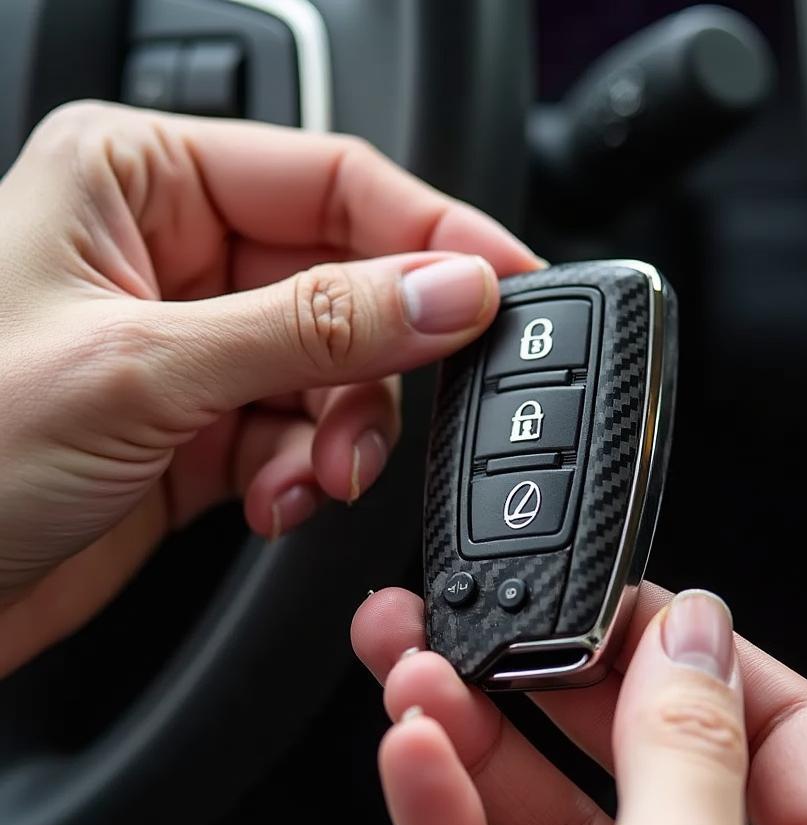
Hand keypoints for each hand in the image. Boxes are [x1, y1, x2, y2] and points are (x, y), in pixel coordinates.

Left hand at [0, 101, 538, 671]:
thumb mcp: (146, 369)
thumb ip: (316, 327)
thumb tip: (447, 293)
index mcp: (140, 182)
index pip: (333, 181)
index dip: (431, 235)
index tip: (506, 286)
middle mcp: (173, 257)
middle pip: (347, 287)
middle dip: (374, 368)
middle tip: (374, 424)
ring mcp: (195, 350)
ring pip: (336, 374)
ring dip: (340, 435)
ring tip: (308, 480)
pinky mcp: (203, 430)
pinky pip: (301, 438)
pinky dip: (303, 476)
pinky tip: (270, 501)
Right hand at [352, 584, 806, 824]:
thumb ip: (684, 750)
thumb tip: (692, 630)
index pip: (776, 722)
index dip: (691, 650)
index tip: (616, 601)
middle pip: (641, 761)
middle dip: (547, 687)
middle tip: (477, 624)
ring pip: (552, 819)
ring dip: (477, 742)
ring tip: (411, 672)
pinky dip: (452, 824)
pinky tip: (412, 760)